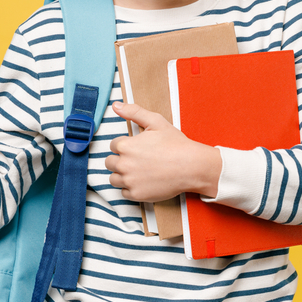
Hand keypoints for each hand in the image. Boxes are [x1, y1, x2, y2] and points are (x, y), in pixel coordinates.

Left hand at [105, 102, 220, 201]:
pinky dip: (131, 188)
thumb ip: (134, 112)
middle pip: (109, 162)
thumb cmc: (175, 144)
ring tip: (138, 171)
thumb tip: (116, 106)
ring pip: (114, 179)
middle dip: (120, 160)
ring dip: (122, 175)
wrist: (191, 166)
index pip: (113, 145)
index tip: (137, 148)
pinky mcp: (136, 195)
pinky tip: (143, 181)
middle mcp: (124, 164)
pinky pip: (124, 193)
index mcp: (125, 146)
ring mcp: (130, 181)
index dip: (125, 145)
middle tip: (137, 159)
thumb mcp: (156, 121)